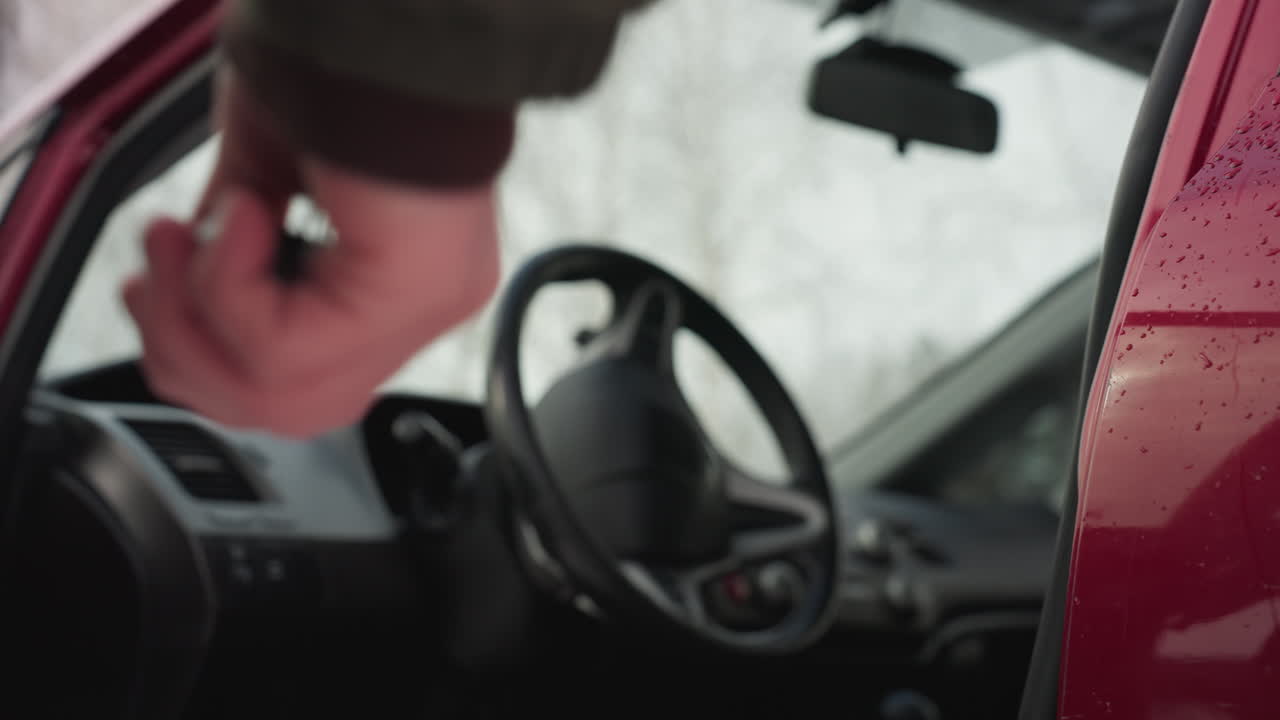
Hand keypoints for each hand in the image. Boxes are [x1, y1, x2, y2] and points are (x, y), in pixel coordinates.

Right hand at [123, 68, 499, 436]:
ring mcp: (421, 308)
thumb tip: (188, 290)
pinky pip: (282, 353)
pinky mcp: (408, 298)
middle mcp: (417, 306)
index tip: (153, 284)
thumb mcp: (257, 177)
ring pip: (278, 397)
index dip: (203, 353)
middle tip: (152, 273)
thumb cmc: (335, 75)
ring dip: (195, 315)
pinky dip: (228, 284)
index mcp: (393, 283)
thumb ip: (231, 249)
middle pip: (284, 408)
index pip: (299, 383)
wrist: (387, 24)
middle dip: (185, 350)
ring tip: (184, 237)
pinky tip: (243, 213)